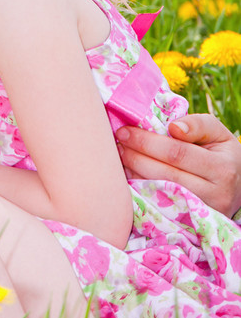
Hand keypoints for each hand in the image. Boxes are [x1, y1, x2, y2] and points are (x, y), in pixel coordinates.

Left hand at [117, 113, 240, 216]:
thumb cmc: (222, 153)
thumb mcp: (218, 133)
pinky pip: (160, 205)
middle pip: (165, 174)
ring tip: (120, 155)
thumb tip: (174, 127)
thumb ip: (197, 124)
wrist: (239, 187)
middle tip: (117, 142)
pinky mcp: (191, 223)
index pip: (177, 153)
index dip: (147, 141)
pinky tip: (129, 175)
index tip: (125, 130)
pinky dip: (141, 189)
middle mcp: (215, 195)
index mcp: (222, 168)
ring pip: (160, 192)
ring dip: (134, 173)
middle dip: (136, 156)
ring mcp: (203, 212)